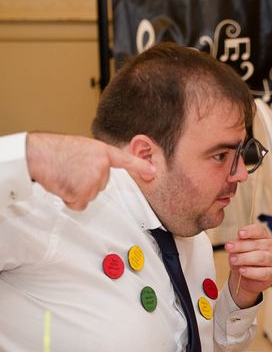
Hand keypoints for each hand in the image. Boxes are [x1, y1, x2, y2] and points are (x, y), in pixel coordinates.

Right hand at [26, 133, 155, 209]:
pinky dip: (70, 199)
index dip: (140, 166)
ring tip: (64, 175)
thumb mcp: (81, 147)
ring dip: (76, 190)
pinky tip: (62, 185)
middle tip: (70, 170)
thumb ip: (95, 158)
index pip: (126, 160)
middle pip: (101, 185)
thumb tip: (98, 169)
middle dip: (85, 182)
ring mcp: (94, 179)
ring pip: (89, 195)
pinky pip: (80, 204)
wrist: (37, 153)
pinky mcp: (83, 192)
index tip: (153, 171)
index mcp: (102, 151)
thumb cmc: (54, 149)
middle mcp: (102, 166)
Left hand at [225, 223, 271, 307]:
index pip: (260, 231)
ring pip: (261, 257)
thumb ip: (237, 245)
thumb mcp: (237, 250)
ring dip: (245, 258)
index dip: (250, 231)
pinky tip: (242, 270)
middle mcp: (271, 247)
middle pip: (259, 244)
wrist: (244, 278)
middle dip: (242, 246)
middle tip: (229, 248)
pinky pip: (264, 272)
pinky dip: (251, 272)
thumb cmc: (242, 260)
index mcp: (264, 237)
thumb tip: (231, 244)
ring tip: (233, 260)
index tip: (239, 233)